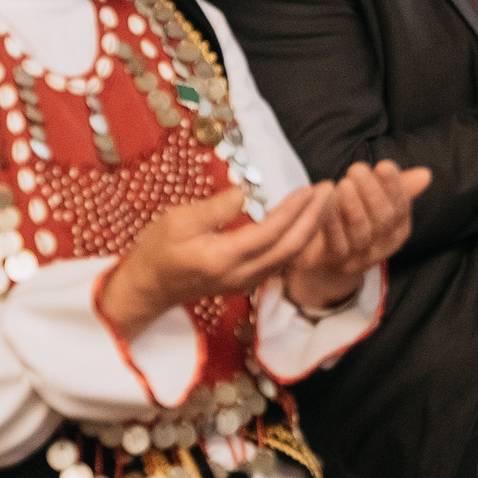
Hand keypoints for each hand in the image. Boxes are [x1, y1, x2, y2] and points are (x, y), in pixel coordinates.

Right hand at [97, 184, 327, 336]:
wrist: (147, 289)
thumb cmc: (156, 251)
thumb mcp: (176, 221)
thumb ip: (215, 209)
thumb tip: (245, 193)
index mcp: (223, 258)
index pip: (271, 232)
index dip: (295, 210)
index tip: (312, 188)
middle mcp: (241, 274)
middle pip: (290, 248)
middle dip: (315, 218)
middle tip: (330, 190)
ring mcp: (246, 281)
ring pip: (290, 257)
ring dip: (312, 229)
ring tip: (325, 202)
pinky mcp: (247, 281)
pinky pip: (281, 261)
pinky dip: (299, 240)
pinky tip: (307, 223)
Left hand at [283, 158, 429, 313]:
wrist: (328, 260)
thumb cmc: (355, 221)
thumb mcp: (377, 203)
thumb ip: (399, 188)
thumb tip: (426, 174)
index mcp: (398, 230)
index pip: (402, 206)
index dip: (394, 186)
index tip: (384, 165)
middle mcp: (383, 245)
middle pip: (383, 219)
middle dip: (372, 192)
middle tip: (357, 168)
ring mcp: (360, 257)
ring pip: (361, 231)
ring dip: (353, 205)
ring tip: (343, 183)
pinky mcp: (336, 262)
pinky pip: (337, 244)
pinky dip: (333, 223)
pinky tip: (326, 204)